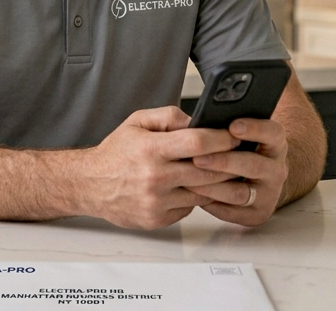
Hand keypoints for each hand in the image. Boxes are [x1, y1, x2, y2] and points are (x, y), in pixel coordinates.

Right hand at [78, 106, 241, 229]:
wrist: (89, 185)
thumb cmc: (116, 152)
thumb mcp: (137, 121)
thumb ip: (169, 117)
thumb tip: (199, 120)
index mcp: (151, 149)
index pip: (197, 143)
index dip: (222, 139)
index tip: (236, 136)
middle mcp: (154, 177)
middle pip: (207, 171)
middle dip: (231, 165)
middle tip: (246, 158)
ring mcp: (156, 201)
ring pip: (202, 194)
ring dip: (222, 186)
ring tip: (236, 178)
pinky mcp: (157, 219)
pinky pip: (189, 208)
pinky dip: (197, 199)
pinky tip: (200, 190)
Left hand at [185, 118, 288, 225]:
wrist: (261, 180)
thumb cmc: (243, 152)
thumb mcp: (244, 136)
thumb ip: (228, 129)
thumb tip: (200, 124)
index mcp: (275, 144)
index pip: (273, 133)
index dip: (254, 129)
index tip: (233, 126)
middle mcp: (276, 169)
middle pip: (253, 165)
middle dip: (223, 161)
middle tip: (197, 158)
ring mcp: (269, 194)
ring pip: (240, 192)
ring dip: (213, 187)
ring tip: (189, 180)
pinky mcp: (258, 214)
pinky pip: (233, 212)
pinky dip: (212, 204)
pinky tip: (195, 196)